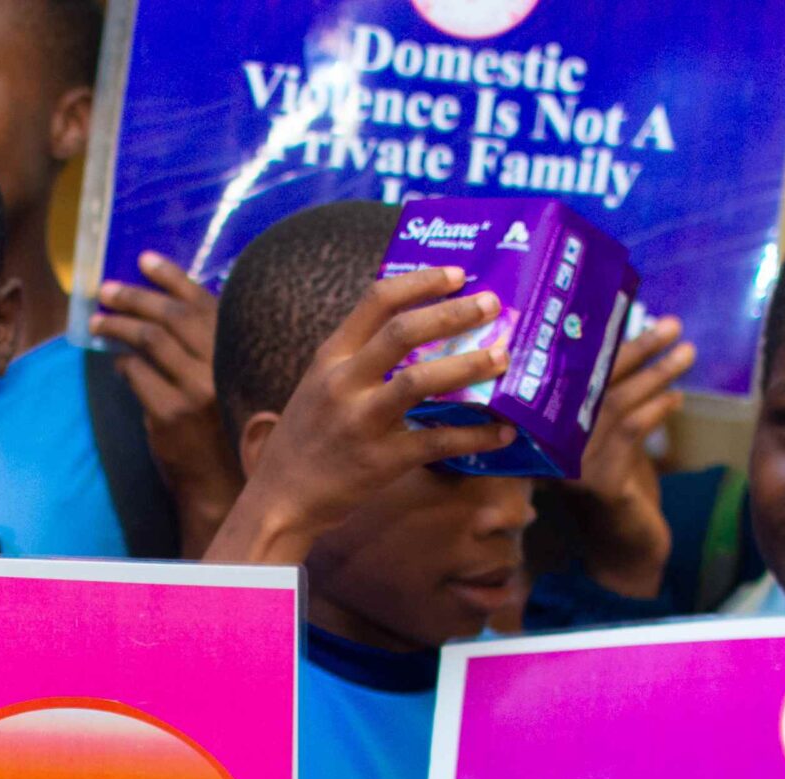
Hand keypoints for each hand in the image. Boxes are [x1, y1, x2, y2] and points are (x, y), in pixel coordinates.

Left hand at [90, 254, 243, 548]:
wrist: (221, 480)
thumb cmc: (220, 423)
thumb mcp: (223, 377)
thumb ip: (204, 345)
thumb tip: (160, 308)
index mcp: (239, 350)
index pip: (202, 301)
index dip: (171, 277)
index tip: (143, 259)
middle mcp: (223, 365)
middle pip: (170, 317)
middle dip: (134, 298)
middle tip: (106, 291)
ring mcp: (197, 390)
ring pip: (150, 342)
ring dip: (119, 326)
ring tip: (99, 321)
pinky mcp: (172, 414)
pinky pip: (137, 374)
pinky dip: (123, 364)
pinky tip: (116, 362)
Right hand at [205, 267, 512, 564]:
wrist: (281, 500)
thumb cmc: (309, 438)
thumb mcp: (320, 385)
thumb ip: (360, 358)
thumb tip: (424, 331)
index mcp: (330, 357)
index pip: (377, 300)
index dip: (422, 281)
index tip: (458, 273)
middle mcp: (343, 383)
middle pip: (404, 332)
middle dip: (454, 313)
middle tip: (492, 305)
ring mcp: (361, 422)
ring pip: (421, 380)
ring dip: (468, 365)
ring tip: (502, 358)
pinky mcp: (381, 461)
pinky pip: (437, 441)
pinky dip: (475, 435)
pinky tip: (503, 432)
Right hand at [557, 314, 694, 595]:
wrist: (624, 554)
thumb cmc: (621, 493)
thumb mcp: (613, 441)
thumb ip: (611, 404)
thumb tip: (636, 343)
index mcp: (545, 433)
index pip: (568, 378)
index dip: (597, 344)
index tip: (626, 312)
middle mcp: (548, 448)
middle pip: (592, 385)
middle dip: (636, 349)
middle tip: (671, 324)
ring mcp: (571, 467)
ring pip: (615, 404)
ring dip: (656, 374)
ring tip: (687, 353)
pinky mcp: (599, 484)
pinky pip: (630, 433)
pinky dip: (657, 410)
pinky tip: (677, 397)